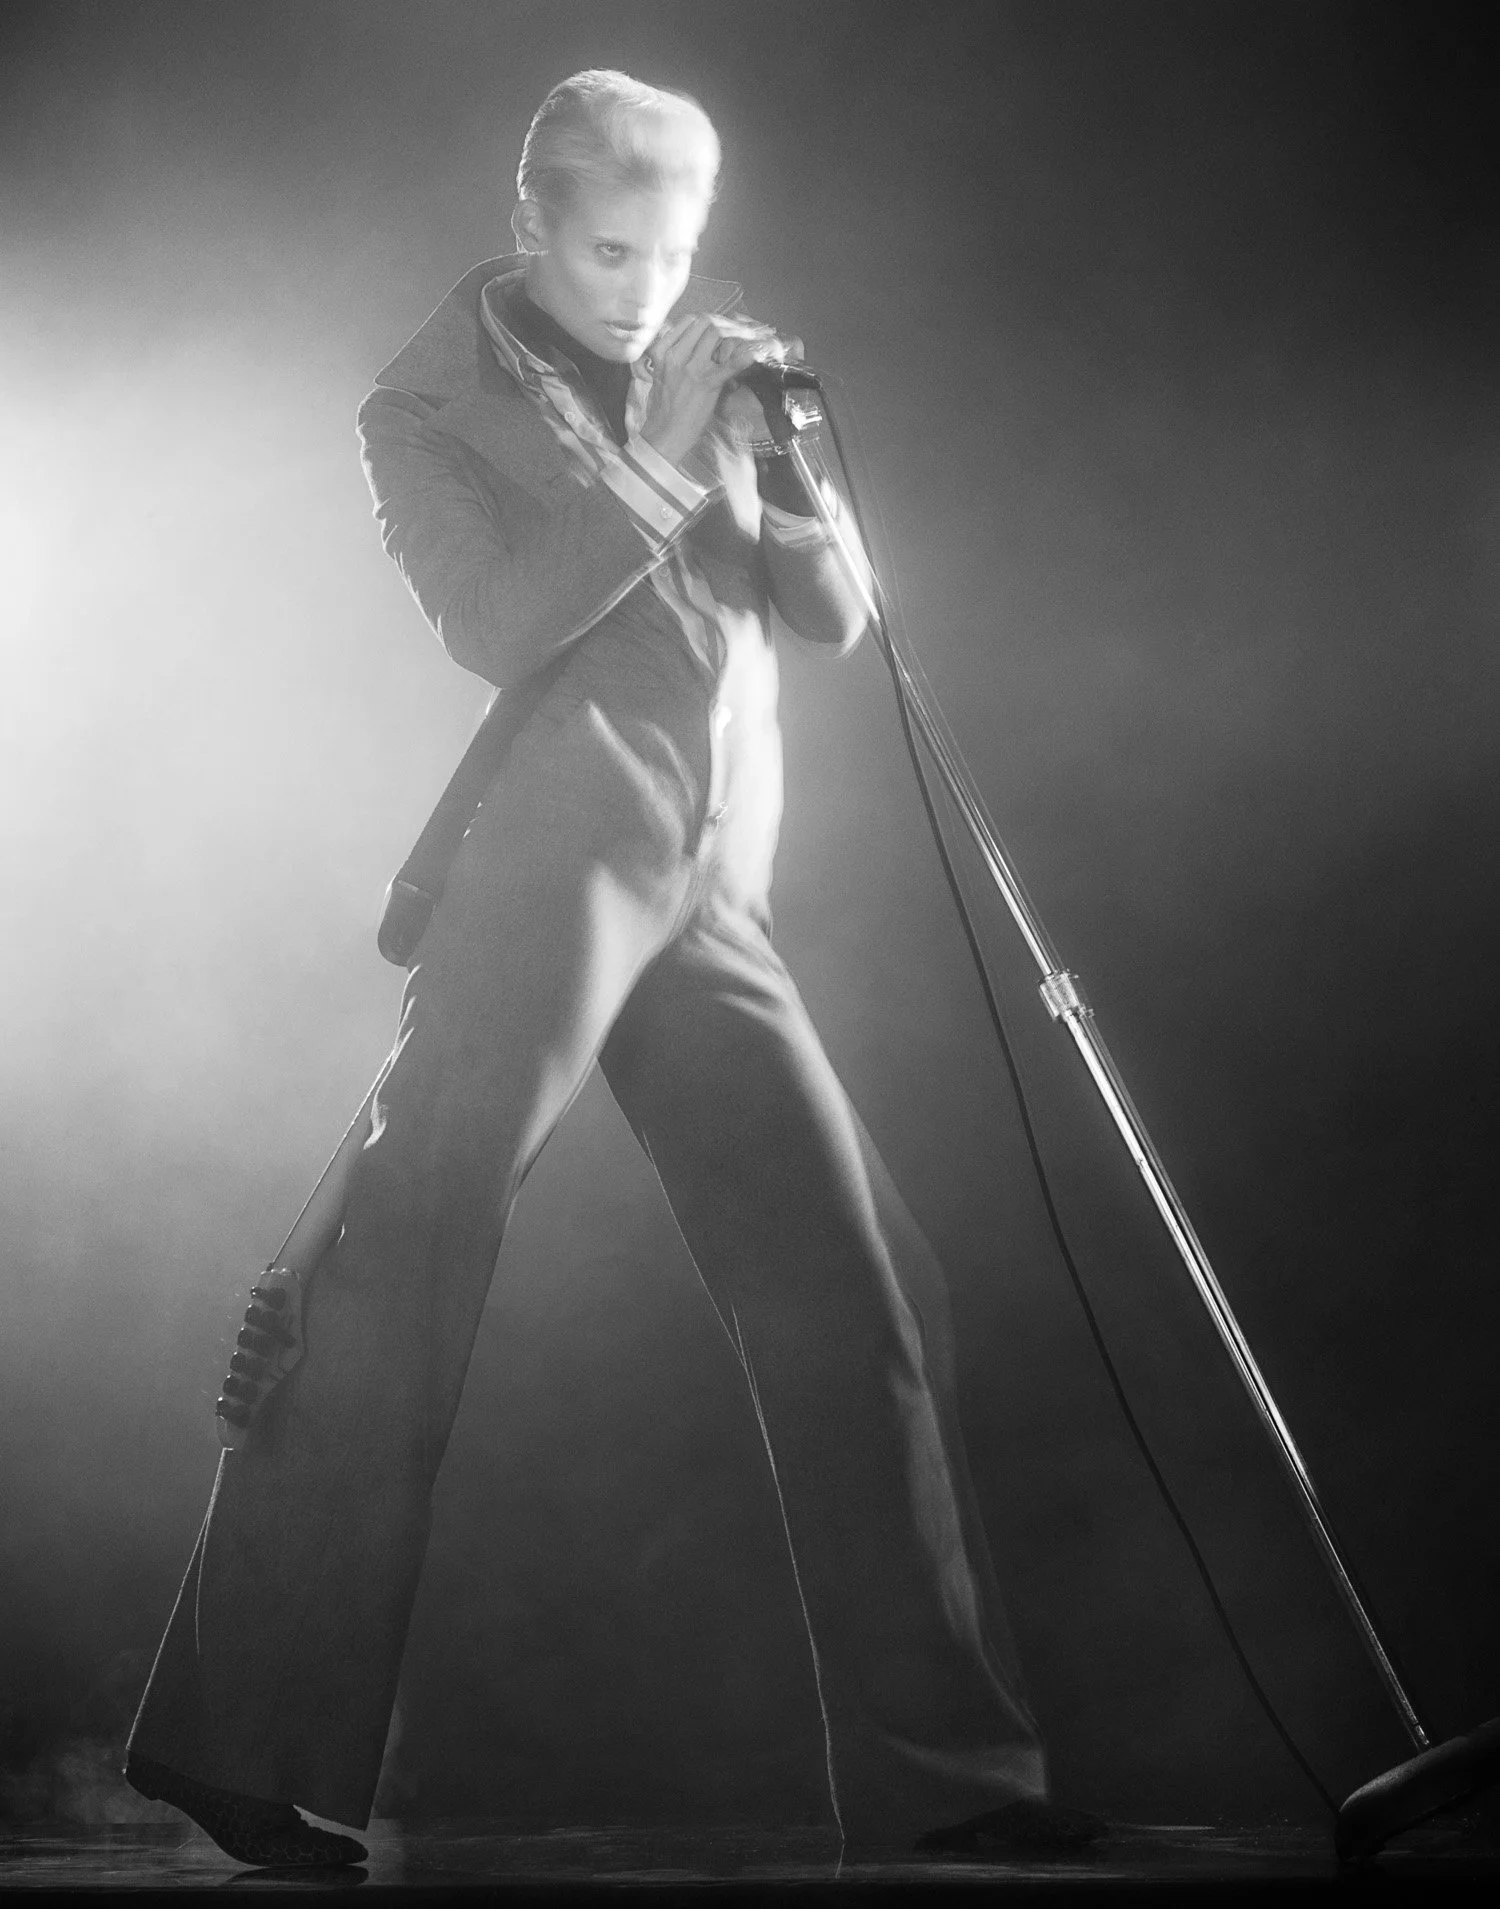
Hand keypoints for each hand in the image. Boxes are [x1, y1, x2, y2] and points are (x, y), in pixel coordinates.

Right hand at [640, 312, 800, 466]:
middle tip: (739, 330)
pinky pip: (730, 364)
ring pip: (717, 334)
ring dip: (735, 333)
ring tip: (748, 337)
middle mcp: (676, 355)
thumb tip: (690, 344)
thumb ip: (672, 355)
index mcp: (663, 351)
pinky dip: (746, 356)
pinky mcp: (708, 383)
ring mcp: (692, 368)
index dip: (708, 320)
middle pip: (705, 322)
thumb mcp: (659, 374)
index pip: (689, 321)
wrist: (664, 434)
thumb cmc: (662, 408)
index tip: (719, 326)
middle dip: (725, 324)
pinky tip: (757, 352)